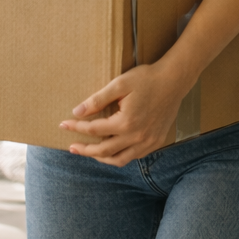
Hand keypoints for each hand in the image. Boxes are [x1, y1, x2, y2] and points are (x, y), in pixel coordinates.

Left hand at [61, 60, 189, 166]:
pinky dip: (120, 156)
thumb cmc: (147, 79)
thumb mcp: (120, 84)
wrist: (174, 80)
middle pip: (103, 151)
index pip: (94, 130)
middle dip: (84, 149)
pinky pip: (134, 156)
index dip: (77, 128)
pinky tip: (113, 151)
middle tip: (71, 147)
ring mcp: (148, 142)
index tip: (64, 124)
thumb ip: (97, 100)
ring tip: (90, 153)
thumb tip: (77, 112)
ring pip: (119, 160)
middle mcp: (137, 137)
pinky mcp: (156, 142)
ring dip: (101, 158)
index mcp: (126, 122)